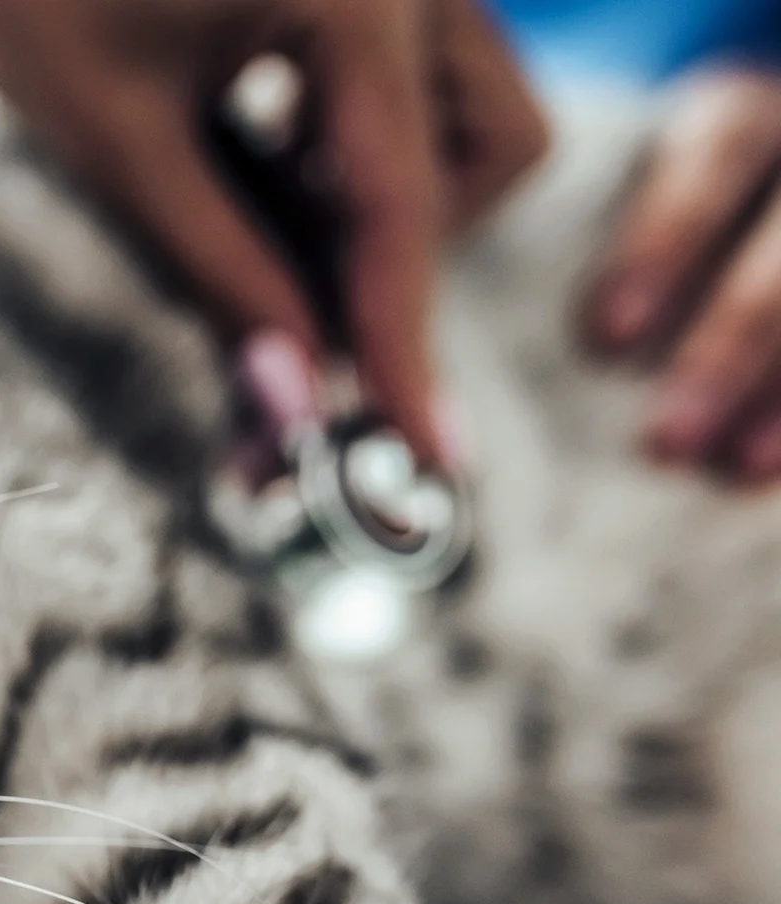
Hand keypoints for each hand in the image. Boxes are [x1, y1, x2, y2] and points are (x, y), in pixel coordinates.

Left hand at [0, 0, 547, 469]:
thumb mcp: (115, 140)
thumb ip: (219, 270)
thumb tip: (294, 402)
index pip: (404, 205)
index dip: (402, 341)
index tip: (422, 451)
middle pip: (490, 149)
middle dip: (407, 239)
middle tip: (293, 288)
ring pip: (471, 110)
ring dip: (391, 186)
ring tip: (259, 191)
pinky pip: (421, 70)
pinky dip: (360, 133)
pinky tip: (260, 135)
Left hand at [586, 67, 780, 481]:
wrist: (749, 190)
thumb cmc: (645, 201)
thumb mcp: (621, 185)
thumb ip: (574, 232)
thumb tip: (470, 335)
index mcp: (736, 118)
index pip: (714, 159)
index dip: (663, 244)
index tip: (605, 336)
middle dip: (728, 347)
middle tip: (664, 439)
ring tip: (736, 467)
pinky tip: (767, 468)